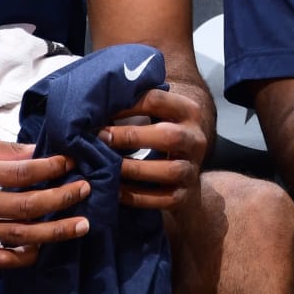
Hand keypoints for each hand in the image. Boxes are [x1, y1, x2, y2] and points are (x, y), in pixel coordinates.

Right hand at [0, 134, 91, 265]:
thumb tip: (37, 152)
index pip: (19, 173)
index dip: (50, 168)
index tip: (70, 161)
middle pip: (25, 206)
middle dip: (61, 198)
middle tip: (85, 189)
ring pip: (18, 237)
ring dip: (54, 232)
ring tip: (80, 224)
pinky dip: (24, 257)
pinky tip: (43, 247)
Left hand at [101, 86, 206, 209]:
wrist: (188, 175)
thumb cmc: (162, 135)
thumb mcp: (159, 115)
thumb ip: (138, 103)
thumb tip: (97, 94)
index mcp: (189, 112)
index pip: (158, 100)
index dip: (128, 104)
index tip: (101, 108)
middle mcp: (196, 140)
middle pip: (169, 136)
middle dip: (131, 136)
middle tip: (101, 136)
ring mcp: (192, 170)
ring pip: (169, 171)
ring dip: (133, 168)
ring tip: (105, 164)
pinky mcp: (184, 196)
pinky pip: (161, 199)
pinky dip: (136, 196)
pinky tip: (114, 190)